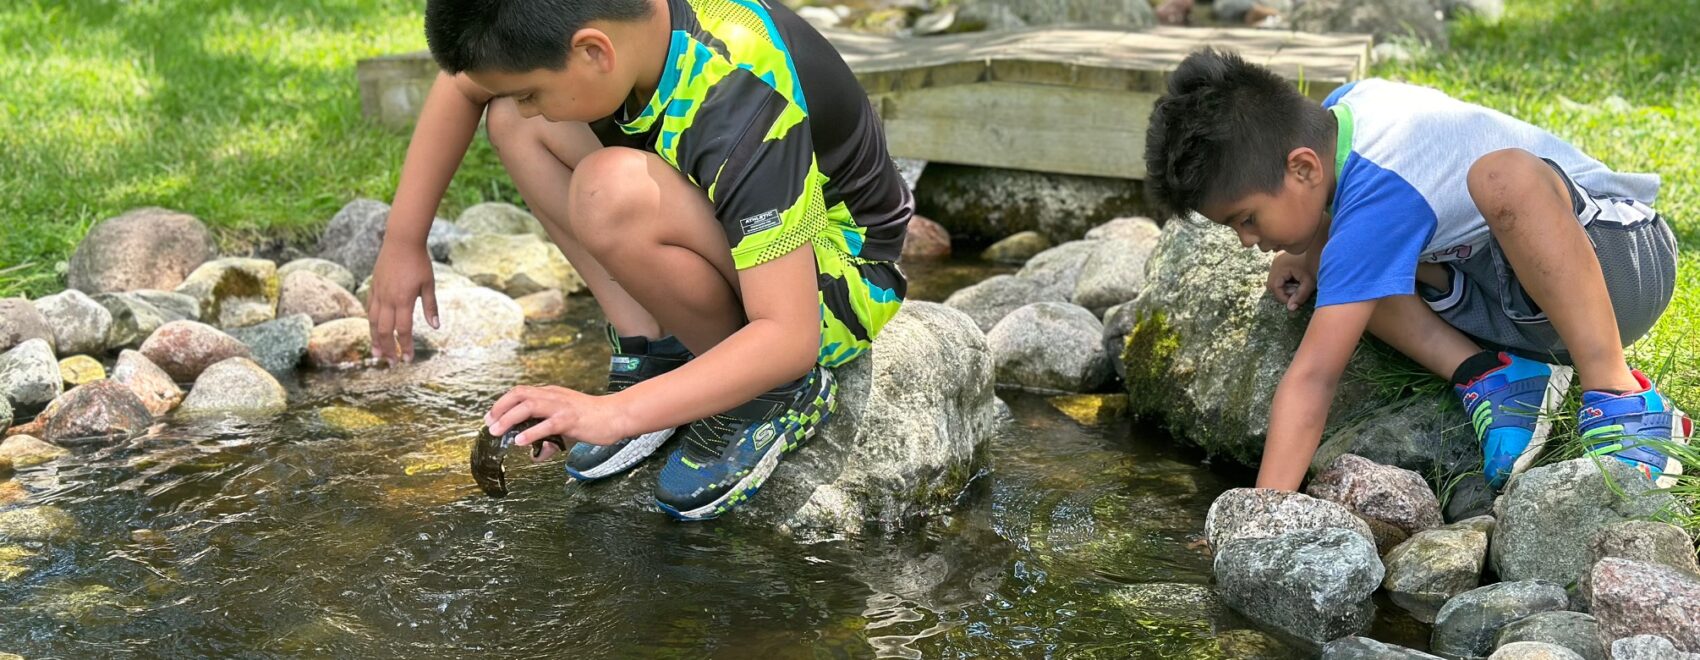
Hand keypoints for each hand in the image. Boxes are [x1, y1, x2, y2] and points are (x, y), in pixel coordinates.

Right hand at [367, 241, 438, 364]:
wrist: (401, 241)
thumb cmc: (419, 261)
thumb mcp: (429, 284)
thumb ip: (430, 306)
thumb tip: (435, 326)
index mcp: (403, 300)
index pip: (404, 330)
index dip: (405, 346)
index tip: (408, 359)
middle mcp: (388, 299)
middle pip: (385, 330)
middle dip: (388, 348)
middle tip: (392, 363)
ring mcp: (378, 293)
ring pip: (373, 322)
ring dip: (375, 340)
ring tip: (377, 354)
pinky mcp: (373, 287)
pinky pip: (369, 309)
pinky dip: (371, 322)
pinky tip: (373, 330)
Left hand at [485, 386, 630, 461]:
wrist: (616, 415)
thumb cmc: (593, 419)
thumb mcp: (565, 426)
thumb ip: (549, 439)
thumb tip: (536, 455)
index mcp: (550, 394)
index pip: (520, 392)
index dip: (502, 403)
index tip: (491, 417)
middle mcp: (553, 396)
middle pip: (519, 395)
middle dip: (500, 408)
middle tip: (490, 424)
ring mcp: (561, 406)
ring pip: (529, 406)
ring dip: (509, 418)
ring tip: (497, 432)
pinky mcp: (570, 419)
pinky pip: (547, 425)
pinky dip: (531, 432)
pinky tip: (521, 441)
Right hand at [1266, 252, 1316, 310]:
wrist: (1323, 247)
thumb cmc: (1317, 265)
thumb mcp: (1309, 282)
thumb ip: (1300, 296)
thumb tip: (1290, 308)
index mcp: (1280, 266)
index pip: (1274, 287)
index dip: (1282, 297)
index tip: (1294, 301)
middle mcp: (1275, 262)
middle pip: (1273, 283)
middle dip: (1283, 292)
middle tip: (1296, 294)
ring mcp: (1277, 259)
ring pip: (1276, 279)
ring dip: (1284, 286)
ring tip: (1298, 286)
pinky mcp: (1281, 258)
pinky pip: (1279, 273)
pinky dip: (1286, 279)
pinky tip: (1297, 278)